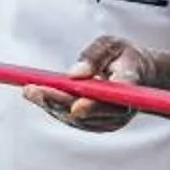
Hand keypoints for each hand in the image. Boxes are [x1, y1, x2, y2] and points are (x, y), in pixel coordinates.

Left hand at [27, 37, 158, 131]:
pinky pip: (74, 119)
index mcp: (130, 88)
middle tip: (32, 90)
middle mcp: (121, 111)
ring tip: (29, 91)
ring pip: (76, 118)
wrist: (140, 75)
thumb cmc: (125, 57)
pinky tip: (38, 96)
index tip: (75, 105)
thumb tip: (74, 74)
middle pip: (87, 112)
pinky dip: (55, 108)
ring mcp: (109, 121)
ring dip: (51, 105)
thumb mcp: (113, 45)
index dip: (93, 106)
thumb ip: (95, 55)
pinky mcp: (98, 124)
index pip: (113, 101)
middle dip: (57, 102)